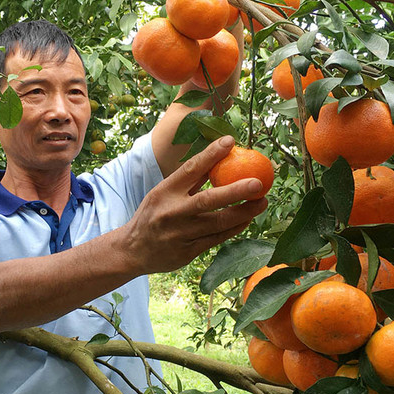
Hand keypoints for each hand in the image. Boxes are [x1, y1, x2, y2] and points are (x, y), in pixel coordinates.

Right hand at [120, 136, 268, 274]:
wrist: (132, 251)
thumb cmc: (153, 215)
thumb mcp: (163, 193)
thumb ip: (189, 180)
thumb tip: (218, 158)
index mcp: (165, 192)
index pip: (190, 169)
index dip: (211, 154)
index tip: (230, 141)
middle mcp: (173, 213)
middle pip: (209, 200)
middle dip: (236, 190)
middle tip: (258, 182)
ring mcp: (181, 234)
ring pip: (218, 223)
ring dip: (243, 213)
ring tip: (262, 202)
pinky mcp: (187, 252)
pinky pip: (217, 239)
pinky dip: (234, 229)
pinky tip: (247, 219)